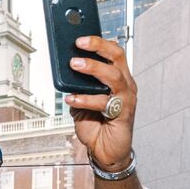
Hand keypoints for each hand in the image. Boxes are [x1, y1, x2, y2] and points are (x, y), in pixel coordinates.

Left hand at [65, 35, 136, 169]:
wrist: (105, 152)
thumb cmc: (96, 125)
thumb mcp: (82, 101)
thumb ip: (77, 87)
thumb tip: (64, 71)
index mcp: (118, 78)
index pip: (113, 52)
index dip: (99, 42)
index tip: (80, 36)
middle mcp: (125, 85)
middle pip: (117, 56)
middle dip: (98, 46)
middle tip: (79, 43)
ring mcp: (126, 99)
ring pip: (113, 76)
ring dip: (92, 68)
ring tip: (73, 65)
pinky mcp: (123, 115)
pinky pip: (104, 102)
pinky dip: (85, 99)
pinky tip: (70, 99)